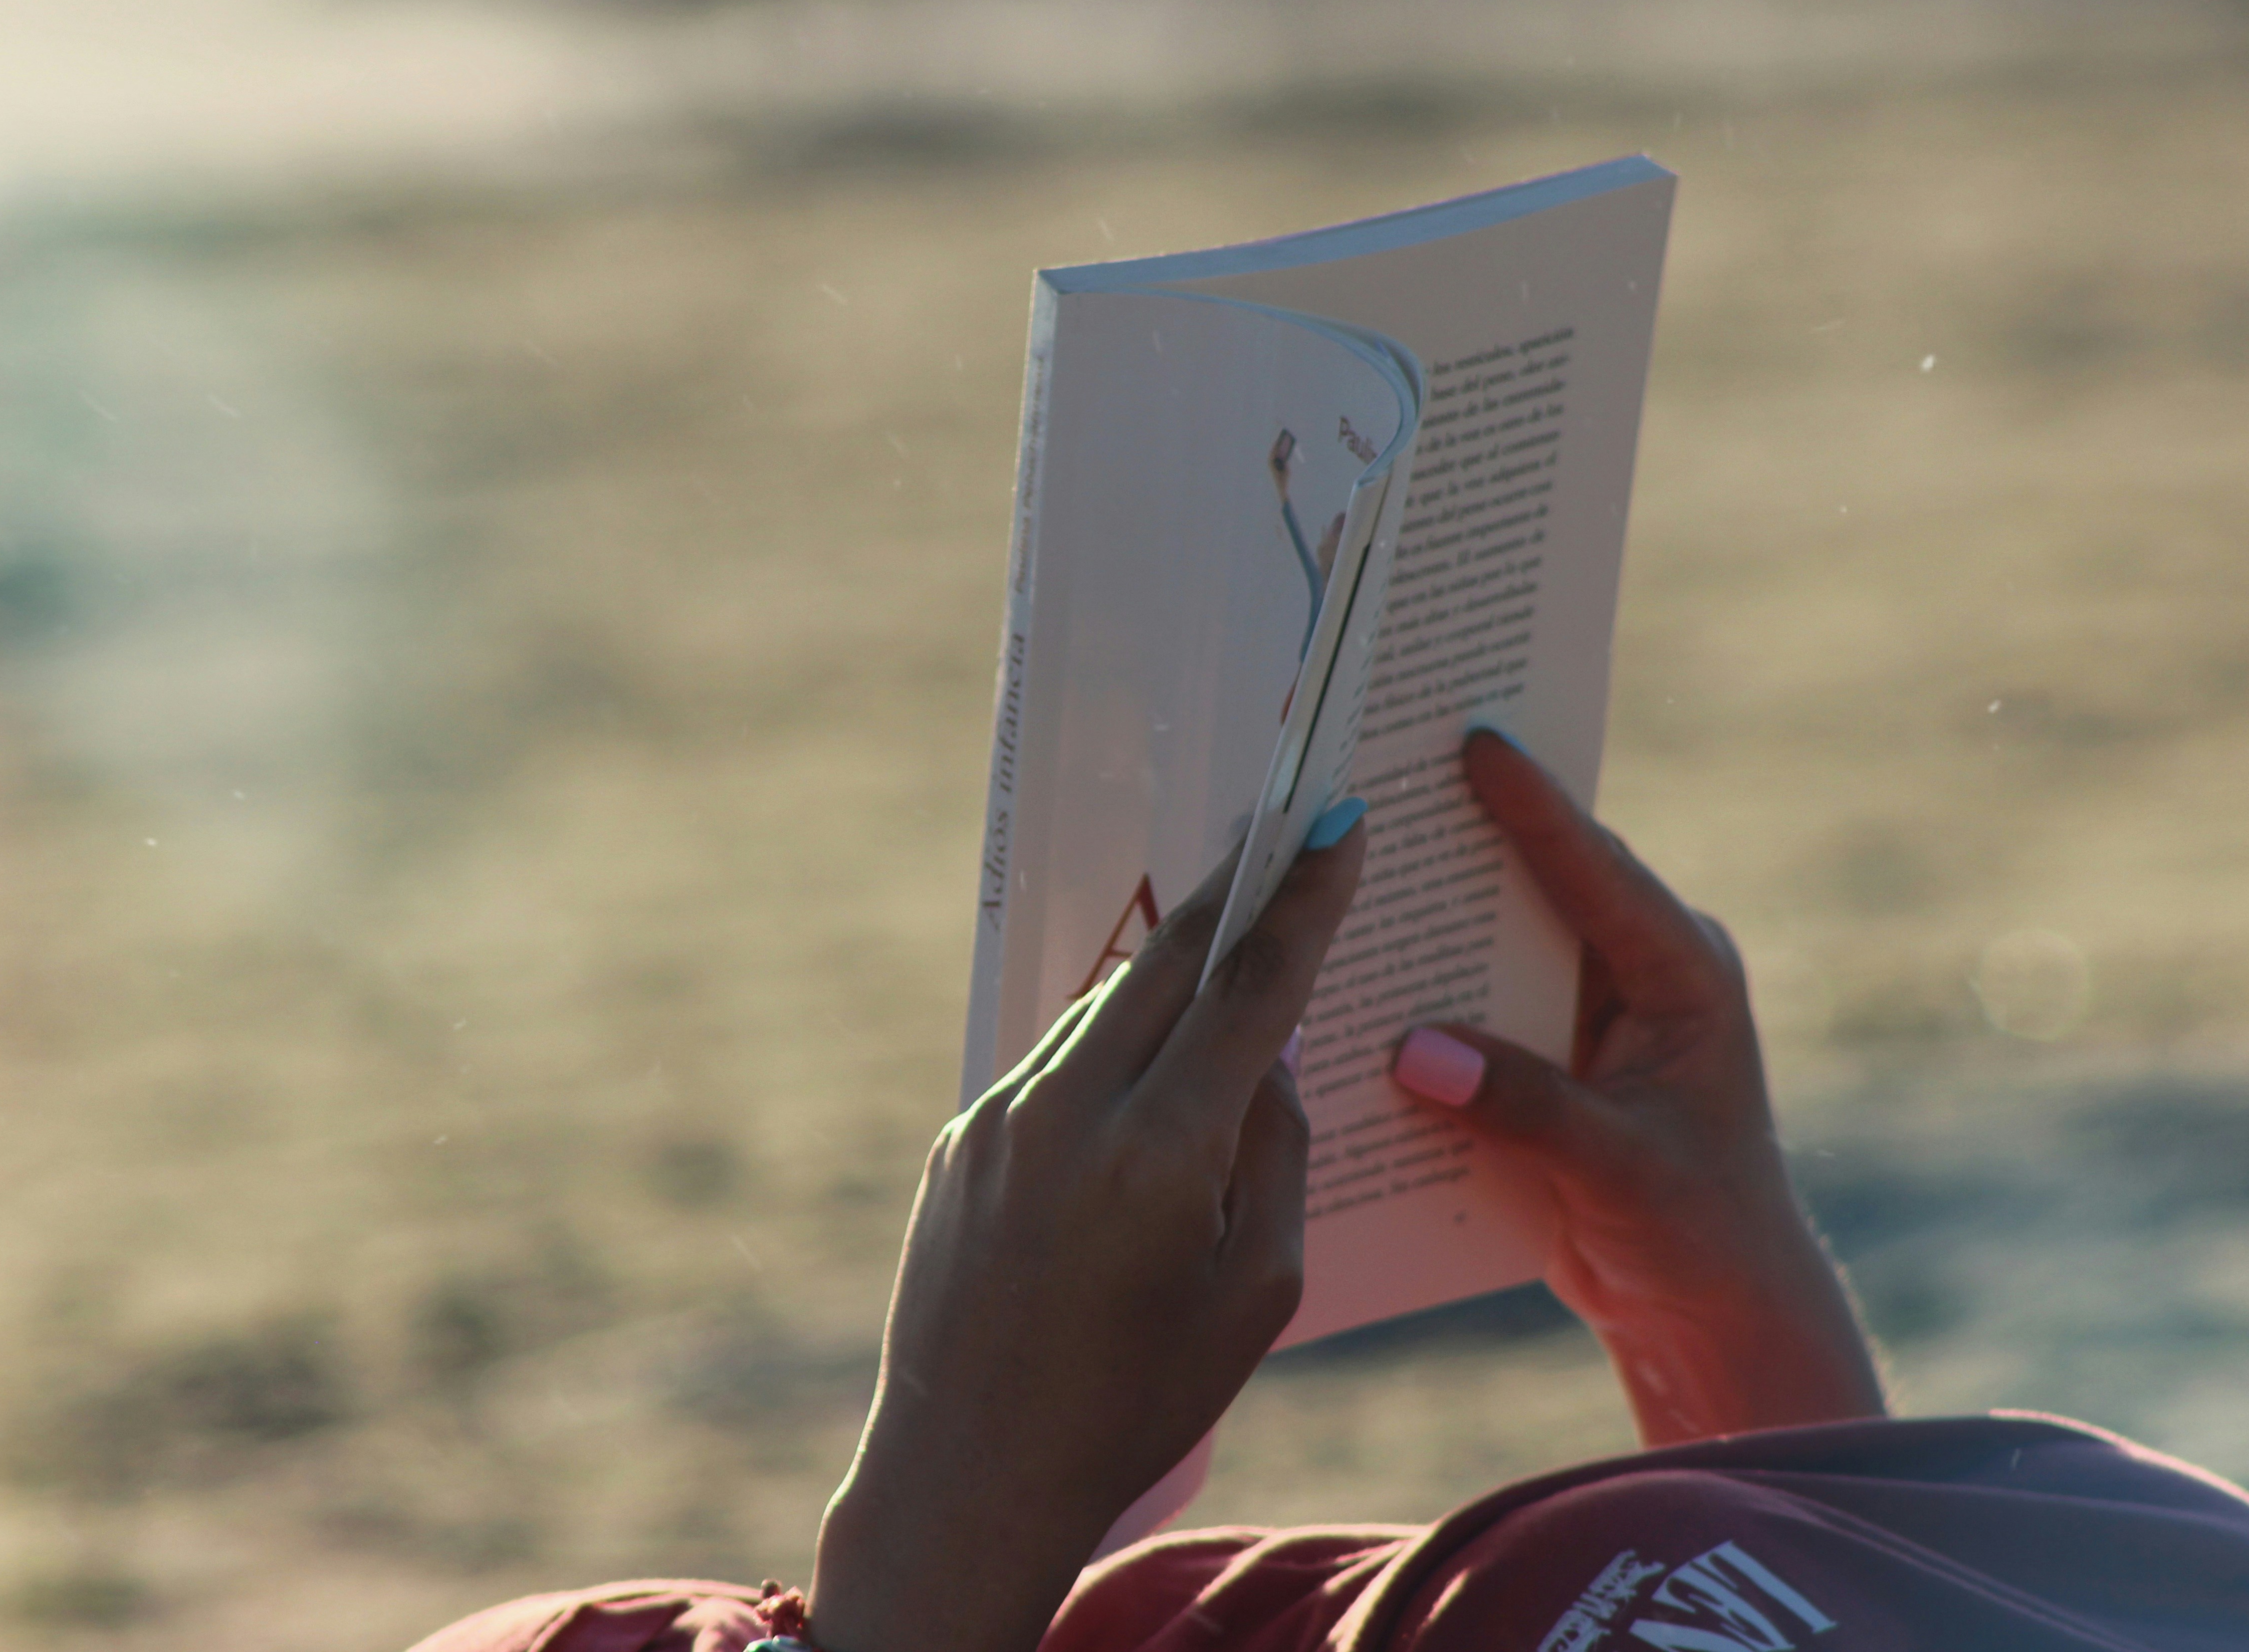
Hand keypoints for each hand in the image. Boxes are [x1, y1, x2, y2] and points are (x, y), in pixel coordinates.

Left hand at [810, 813, 1366, 1651]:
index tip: (1334, 823)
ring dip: (1168, 976)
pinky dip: (1108, 1052)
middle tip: (1280, 824)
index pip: (1252, 988)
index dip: (1302, 899)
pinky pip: (1053, 1064)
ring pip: (1105, 1006)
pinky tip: (1138, 1086)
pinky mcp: (961, 1138)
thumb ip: (1276, 1155)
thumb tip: (1270, 1059)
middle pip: (1168, 959)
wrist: (971, 1471)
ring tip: (1222, 959)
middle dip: (1234, 888)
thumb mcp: (1259, 1292)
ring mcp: (1000, 1118)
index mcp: (1160, 1152)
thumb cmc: (1139, 1400)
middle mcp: (1069, 1111)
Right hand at [1391, 731, 1882, 1443]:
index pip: (1592, 867)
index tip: (1473, 739)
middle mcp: (1632, 969)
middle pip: (1531, 875)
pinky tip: (1342, 956)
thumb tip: (1414, 1052)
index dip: (1529, 803)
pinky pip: (1466, 997)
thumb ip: (1523, 1107)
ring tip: (1339, 842)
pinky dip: (1414, 978)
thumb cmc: (1696, 1235)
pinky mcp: (1538, 1051)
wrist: (1707, 1313)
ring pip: (1489, 932)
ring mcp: (1581, 1007)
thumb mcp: (1618, 1171)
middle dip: (1457, 823)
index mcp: (1681, 971)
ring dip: (1425, 900)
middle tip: (1382, 758)